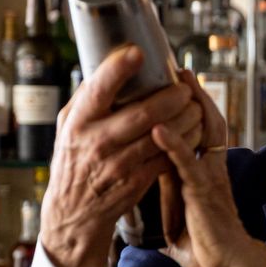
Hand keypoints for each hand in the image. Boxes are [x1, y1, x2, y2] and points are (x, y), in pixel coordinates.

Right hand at [40, 45, 201, 266]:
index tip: (138, 53)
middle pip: (143, 113)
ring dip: (186, 119)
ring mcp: (118, 164)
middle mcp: (97, 142)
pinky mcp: (135, 182)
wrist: (72, 214)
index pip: (98, 90)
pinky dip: (184, 143)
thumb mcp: (68, 128)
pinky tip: (195, 132)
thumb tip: (110, 65)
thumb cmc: (73, 161)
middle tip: (186, 88)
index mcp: (78, 122)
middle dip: (172, 97)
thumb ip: (87, 100)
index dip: (118, 69)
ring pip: (162, 136)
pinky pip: (167, 157)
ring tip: (197, 107)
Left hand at [154, 74, 265, 266]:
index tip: (177, 87)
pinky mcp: (203, 193)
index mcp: (205, 173)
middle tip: (179, 69)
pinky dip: (172, 145)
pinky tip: (158, 128)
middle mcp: (210, 169)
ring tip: (176, 80)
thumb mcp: (180, 219)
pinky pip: (187, 164)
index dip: (192, 108)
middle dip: (194, 94)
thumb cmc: (209, 248)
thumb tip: (145, 202)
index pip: (202, 132)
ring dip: (188, 106)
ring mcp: (208, 178)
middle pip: (207, 122)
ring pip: (202, 133)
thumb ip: (166, 204)